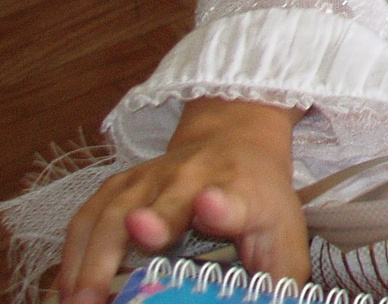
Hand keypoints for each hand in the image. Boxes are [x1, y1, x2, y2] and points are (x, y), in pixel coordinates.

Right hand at [59, 99, 306, 303]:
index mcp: (239, 191)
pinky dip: (71, 255)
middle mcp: (192, 179)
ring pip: (112, 214)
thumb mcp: (283, 232)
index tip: (209, 206)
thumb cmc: (257, 195)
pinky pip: (87, 218)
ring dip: (89, 263)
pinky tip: (66, 290)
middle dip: (139, 233)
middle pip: (162, 205)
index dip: (221, 205)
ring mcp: (150, 178)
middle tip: (103, 286)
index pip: (232, 198)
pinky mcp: (120, 184)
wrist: (235, 137)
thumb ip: (280, 278)